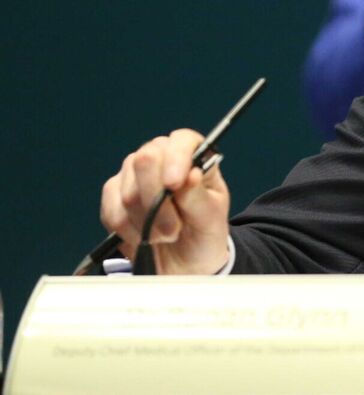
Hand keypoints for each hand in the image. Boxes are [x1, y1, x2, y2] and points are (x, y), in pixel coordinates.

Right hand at [99, 129, 231, 274]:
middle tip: (174, 228)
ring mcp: (134, 175)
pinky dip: (128, 230)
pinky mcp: (114, 196)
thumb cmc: (203, 233)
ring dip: (146, 222)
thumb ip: (199, 198)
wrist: (184, 263)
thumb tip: (191, 175)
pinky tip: (144, 237)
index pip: (182, 140)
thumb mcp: (211, 219)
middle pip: (146, 159)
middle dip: (157, 200)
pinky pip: (112, 210)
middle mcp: (162, 158)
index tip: (174, 184)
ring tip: (166, 234)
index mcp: (195, 156)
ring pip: (127, 190)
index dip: (176, 158)